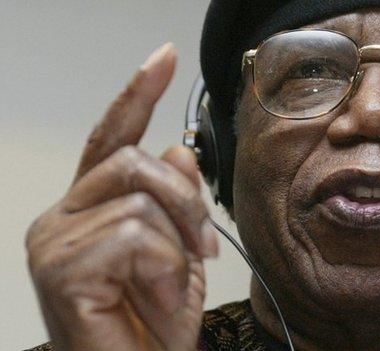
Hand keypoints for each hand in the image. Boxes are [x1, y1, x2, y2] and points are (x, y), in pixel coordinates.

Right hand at [26, 43, 217, 350]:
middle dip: (186, 203)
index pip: (110, 139)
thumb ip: (177, 200)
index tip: (165, 58)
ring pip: (141, 202)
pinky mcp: (60, 266)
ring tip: (167, 286)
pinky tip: (152, 297)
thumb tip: (179, 151)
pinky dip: (163, 269)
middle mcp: (62, 216)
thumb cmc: (154, 321)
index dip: (137, 95)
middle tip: (203, 248)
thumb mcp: (181, 252)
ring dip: (176, 249)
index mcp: (89, 207)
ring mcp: (54, 240)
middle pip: (135, 162)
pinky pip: (135, 236)